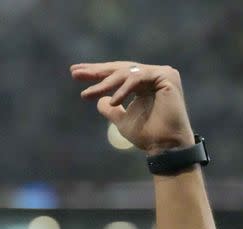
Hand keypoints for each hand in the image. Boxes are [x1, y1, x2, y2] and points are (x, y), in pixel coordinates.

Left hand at [71, 62, 194, 154]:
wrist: (165, 145)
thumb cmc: (146, 134)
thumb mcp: (121, 119)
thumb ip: (110, 109)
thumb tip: (99, 101)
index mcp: (141, 83)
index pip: (116, 75)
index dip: (95, 74)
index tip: (74, 74)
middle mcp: (151, 75)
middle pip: (119, 69)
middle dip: (95, 72)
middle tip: (75, 73)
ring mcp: (160, 74)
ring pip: (125, 74)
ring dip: (105, 84)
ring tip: (88, 94)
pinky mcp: (167, 76)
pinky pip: (138, 79)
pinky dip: (124, 90)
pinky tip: (113, 102)